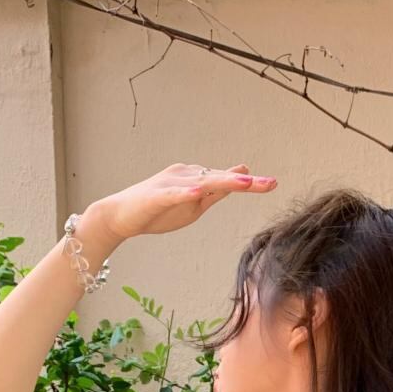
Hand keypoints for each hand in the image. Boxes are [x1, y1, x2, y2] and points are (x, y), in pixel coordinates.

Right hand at [103, 163, 276, 247]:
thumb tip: (238, 180)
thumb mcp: (193, 206)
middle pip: (219, 178)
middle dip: (245, 182)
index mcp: (196, 178)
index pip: (225, 181)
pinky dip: (186, 193)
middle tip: (270, 183)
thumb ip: (215, 193)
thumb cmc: (157, 212)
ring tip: (245, 183)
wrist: (120, 216)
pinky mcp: (155, 196)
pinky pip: (173, 194)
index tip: (272, 183)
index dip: (249, 183)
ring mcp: (171, 185)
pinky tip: (198, 192)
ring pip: (202, 183)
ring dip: (223, 182)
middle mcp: (186, 176)